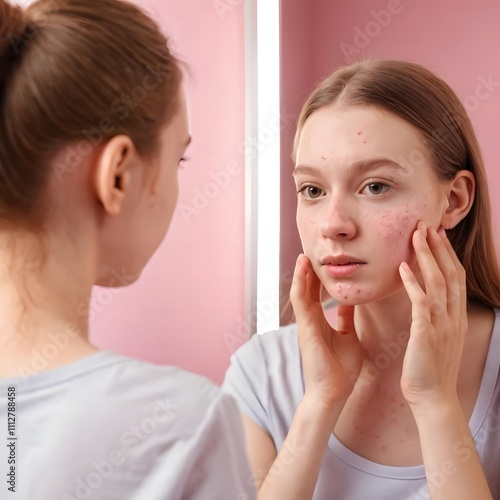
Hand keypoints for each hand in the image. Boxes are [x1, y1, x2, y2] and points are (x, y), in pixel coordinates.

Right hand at [290, 254, 363, 410]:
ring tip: (305, 254)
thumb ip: (347, 318)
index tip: (325, 260)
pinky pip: (300, 300)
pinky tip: (302, 269)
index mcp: (321, 321)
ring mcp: (305, 322)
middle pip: (307, 288)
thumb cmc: (341, 368)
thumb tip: (352, 302)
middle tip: (312, 250)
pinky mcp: (304, 327)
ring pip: (301, 291)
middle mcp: (310, 319)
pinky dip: (299, 283)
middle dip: (309, 270)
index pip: (318, 293)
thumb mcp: (348, 336)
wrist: (334, 391)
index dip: (320, 276)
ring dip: (301, 272)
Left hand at [399, 221, 466, 409]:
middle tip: (426, 225)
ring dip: (426, 256)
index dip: (446, 255)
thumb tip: (426, 302)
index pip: (454, 278)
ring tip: (415, 236)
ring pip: (437, 282)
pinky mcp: (426, 332)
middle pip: (449, 273)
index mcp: (455, 316)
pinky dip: (412, 282)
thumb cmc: (430, 369)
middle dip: (438, 248)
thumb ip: (434, 317)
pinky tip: (402, 267)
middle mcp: (452, 316)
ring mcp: (441, 324)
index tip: (436, 236)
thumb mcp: (437, 338)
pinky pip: (420, 302)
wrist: (433, 397)